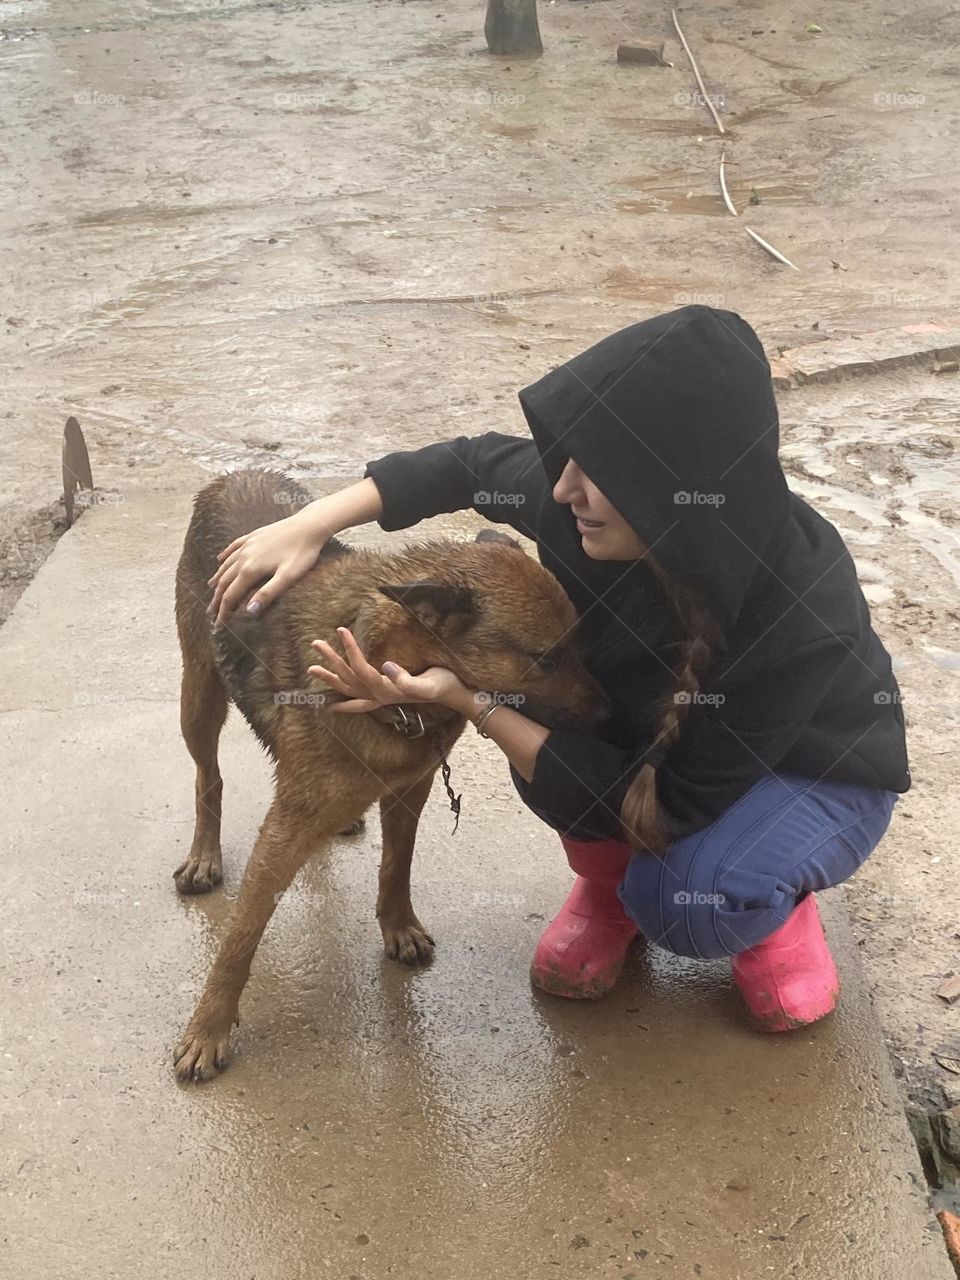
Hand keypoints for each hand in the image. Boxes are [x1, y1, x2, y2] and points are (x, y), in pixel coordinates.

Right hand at [207, 512, 327, 625]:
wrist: (309, 525)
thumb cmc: (302, 553)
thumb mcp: (288, 577)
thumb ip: (268, 594)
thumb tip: (249, 611)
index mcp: (250, 569)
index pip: (230, 595)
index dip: (223, 612)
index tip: (219, 626)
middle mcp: (243, 556)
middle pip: (224, 582)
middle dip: (217, 599)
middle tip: (211, 614)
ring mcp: (247, 544)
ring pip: (226, 565)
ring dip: (217, 580)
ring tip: (211, 591)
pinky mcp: (253, 535)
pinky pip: (232, 547)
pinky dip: (224, 557)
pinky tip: (219, 560)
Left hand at [308, 627, 469, 713]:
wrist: (456, 694)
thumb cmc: (445, 685)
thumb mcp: (429, 683)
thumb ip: (407, 680)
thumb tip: (385, 667)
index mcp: (388, 691)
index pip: (361, 669)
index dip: (350, 650)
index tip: (341, 629)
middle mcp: (380, 696)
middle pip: (348, 680)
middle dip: (331, 662)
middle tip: (315, 644)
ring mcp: (382, 697)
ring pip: (349, 689)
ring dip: (331, 677)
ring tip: (313, 667)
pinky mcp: (386, 695)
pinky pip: (358, 700)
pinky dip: (344, 701)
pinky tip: (333, 701)